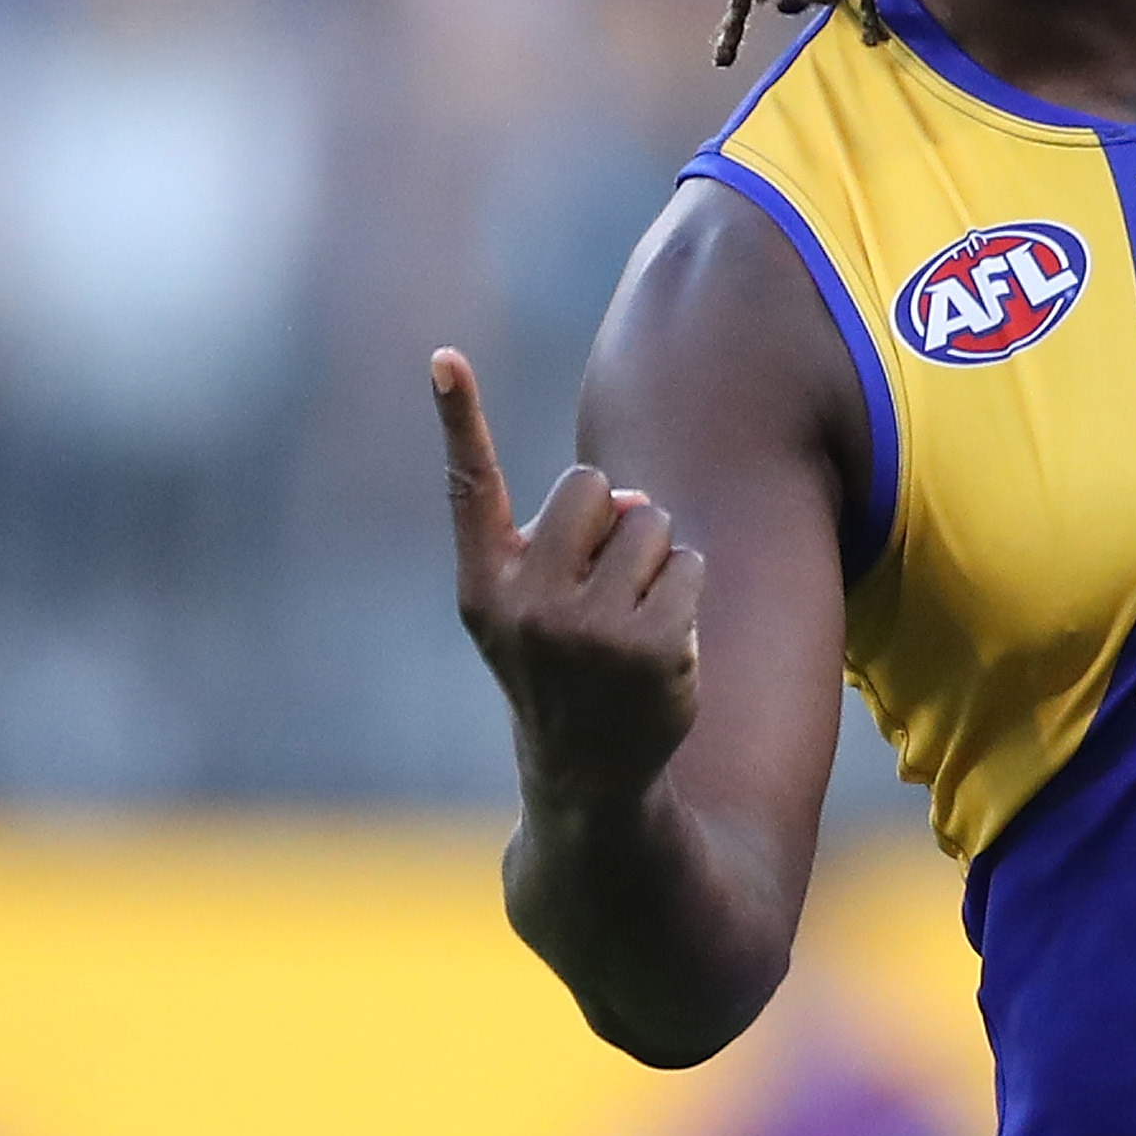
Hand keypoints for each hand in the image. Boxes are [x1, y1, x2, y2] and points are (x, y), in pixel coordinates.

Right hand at [435, 348, 704, 805]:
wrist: (592, 780)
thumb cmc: (564, 672)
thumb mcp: (534, 610)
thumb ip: (568, 539)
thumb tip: (634, 498)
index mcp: (483, 587)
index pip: (470, 486)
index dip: (458, 416)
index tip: (443, 355)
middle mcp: (525, 603)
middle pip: (593, 485)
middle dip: (614, 521)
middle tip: (603, 590)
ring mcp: (588, 627)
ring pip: (652, 521)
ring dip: (657, 560)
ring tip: (632, 622)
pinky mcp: (651, 646)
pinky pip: (692, 564)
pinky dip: (687, 595)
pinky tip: (663, 648)